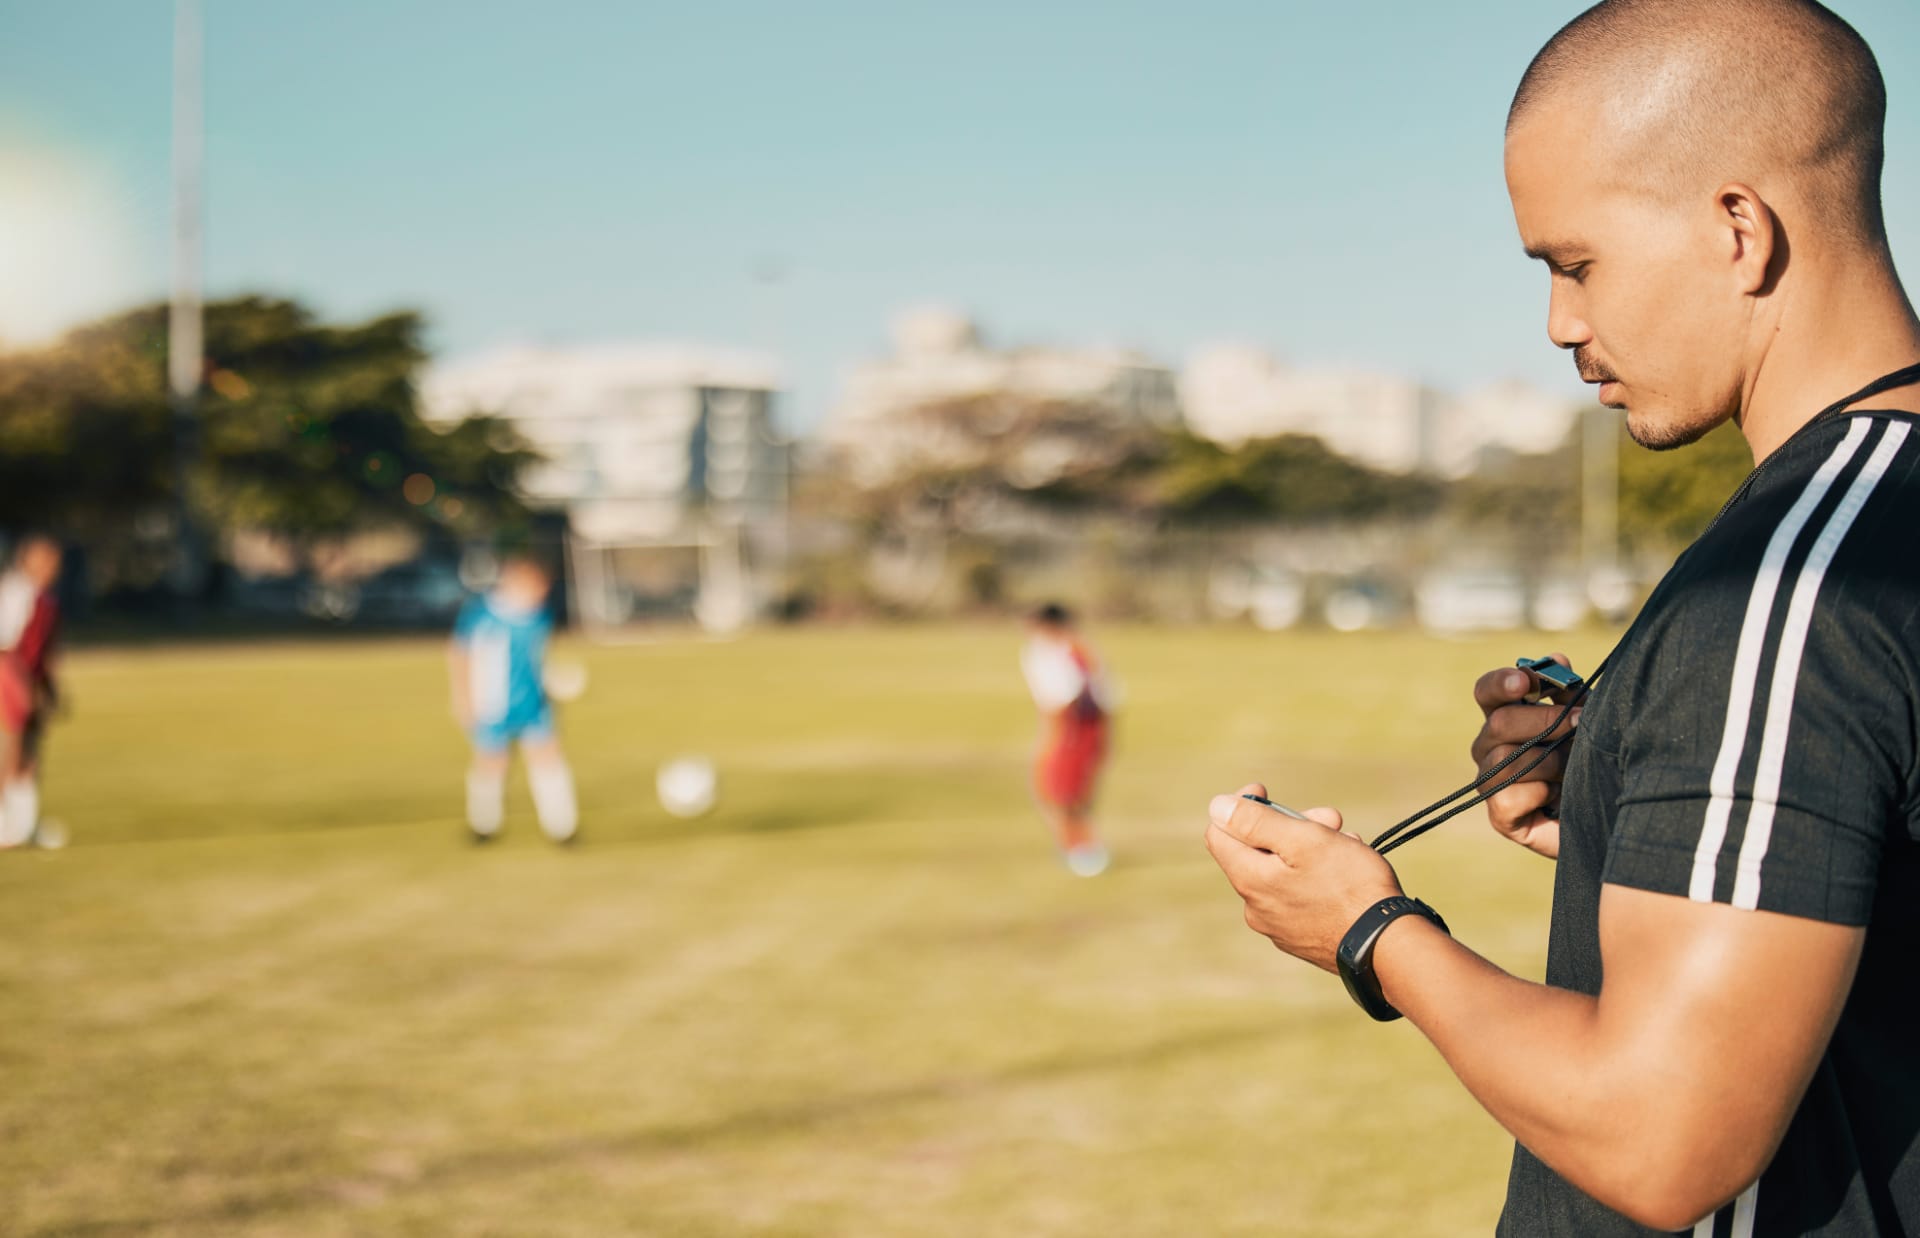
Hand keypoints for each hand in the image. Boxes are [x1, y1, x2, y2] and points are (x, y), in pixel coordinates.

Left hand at [1204, 782, 1402, 971]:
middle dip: (1291, 825)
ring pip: (1283, 871)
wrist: (1387, 946)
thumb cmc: (1349, 886)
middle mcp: (1256, 907)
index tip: (1263, 791)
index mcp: (1249, 880)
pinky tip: (1348, 869)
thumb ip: (1255, 822)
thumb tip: (1217, 806)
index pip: (1219, 833)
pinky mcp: (1302, 938)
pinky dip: (1318, 876)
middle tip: (1330, 817)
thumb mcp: (1303, 840)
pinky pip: (1300, 896)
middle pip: (1257, 851)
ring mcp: (1279, 926)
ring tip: (1348, 841)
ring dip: (1311, 848)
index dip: (1237, 806)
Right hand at [1470, 657, 1581, 858]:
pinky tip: (1557, 797)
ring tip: (1575, 768)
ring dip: (1547, 760)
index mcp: (1507, 718)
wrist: (1612, 818)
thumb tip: (1556, 660)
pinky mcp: (1500, 817)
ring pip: (1502, 759)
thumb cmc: (1595, 763)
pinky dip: (1537, 794)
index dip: (1500, 682)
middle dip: (1542, 721)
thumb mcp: (1588, 721)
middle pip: (1497, 722)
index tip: (1526, 682)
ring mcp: (1492, 782)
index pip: (1486, 692)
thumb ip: (1570, 692)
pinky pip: (1506, 798)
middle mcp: (1491, 748)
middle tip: (1578, 723)